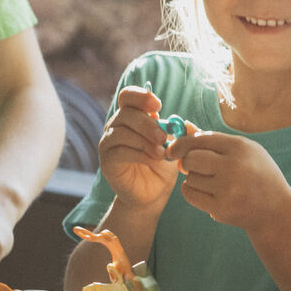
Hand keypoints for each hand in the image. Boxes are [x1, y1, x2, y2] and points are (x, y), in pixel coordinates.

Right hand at [98, 85, 180, 210]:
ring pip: (121, 132)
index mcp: (132, 117)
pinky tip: (152, 160)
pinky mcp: (107, 161)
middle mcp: (116, 126)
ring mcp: (108, 144)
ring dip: (144, 141)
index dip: (141, 96)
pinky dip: (138, 154)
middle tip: (164, 138)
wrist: (153, 193)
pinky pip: (119, 151)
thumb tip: (182, 122)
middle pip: (126, 113)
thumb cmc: (162, 166)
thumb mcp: (174, 145)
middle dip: (147, 124)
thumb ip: (179, 132)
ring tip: (161, 154)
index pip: (128, 96)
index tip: (158, 106)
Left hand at [166, 131, 290, 231]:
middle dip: (188, 162)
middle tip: (196, 167)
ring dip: (195, 179)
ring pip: (190, 178)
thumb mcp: (243, 150)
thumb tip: (184, 125)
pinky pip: (189, 194)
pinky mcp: (221, 208)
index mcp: (240, 147)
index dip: (181, 143)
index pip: (199, 139)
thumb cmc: (256, 173)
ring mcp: (228, 189)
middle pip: (190, 159)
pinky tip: (206, 192)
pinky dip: (192, 191)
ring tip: (213, 182)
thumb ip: (213, 139)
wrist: (276, 210)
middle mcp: (234, 166)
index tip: (173, 150)